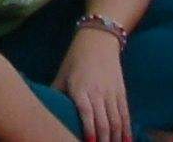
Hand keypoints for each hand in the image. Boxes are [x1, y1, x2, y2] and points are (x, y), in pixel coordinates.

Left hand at [53, 25, 130, 141]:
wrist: (98, 41)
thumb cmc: (75, 60)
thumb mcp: (62, 75)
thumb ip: (56, 95)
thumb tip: (45, 111)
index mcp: (80, 88)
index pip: (86, 114)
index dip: (89, 131)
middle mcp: (98, 92)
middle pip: (103, 121)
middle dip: (103, 140)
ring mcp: (112, 92)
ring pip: (116, 120)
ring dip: (115, 138)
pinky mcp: (122, 92)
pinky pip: (126, 114)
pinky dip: (127, 129)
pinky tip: (126, 141)